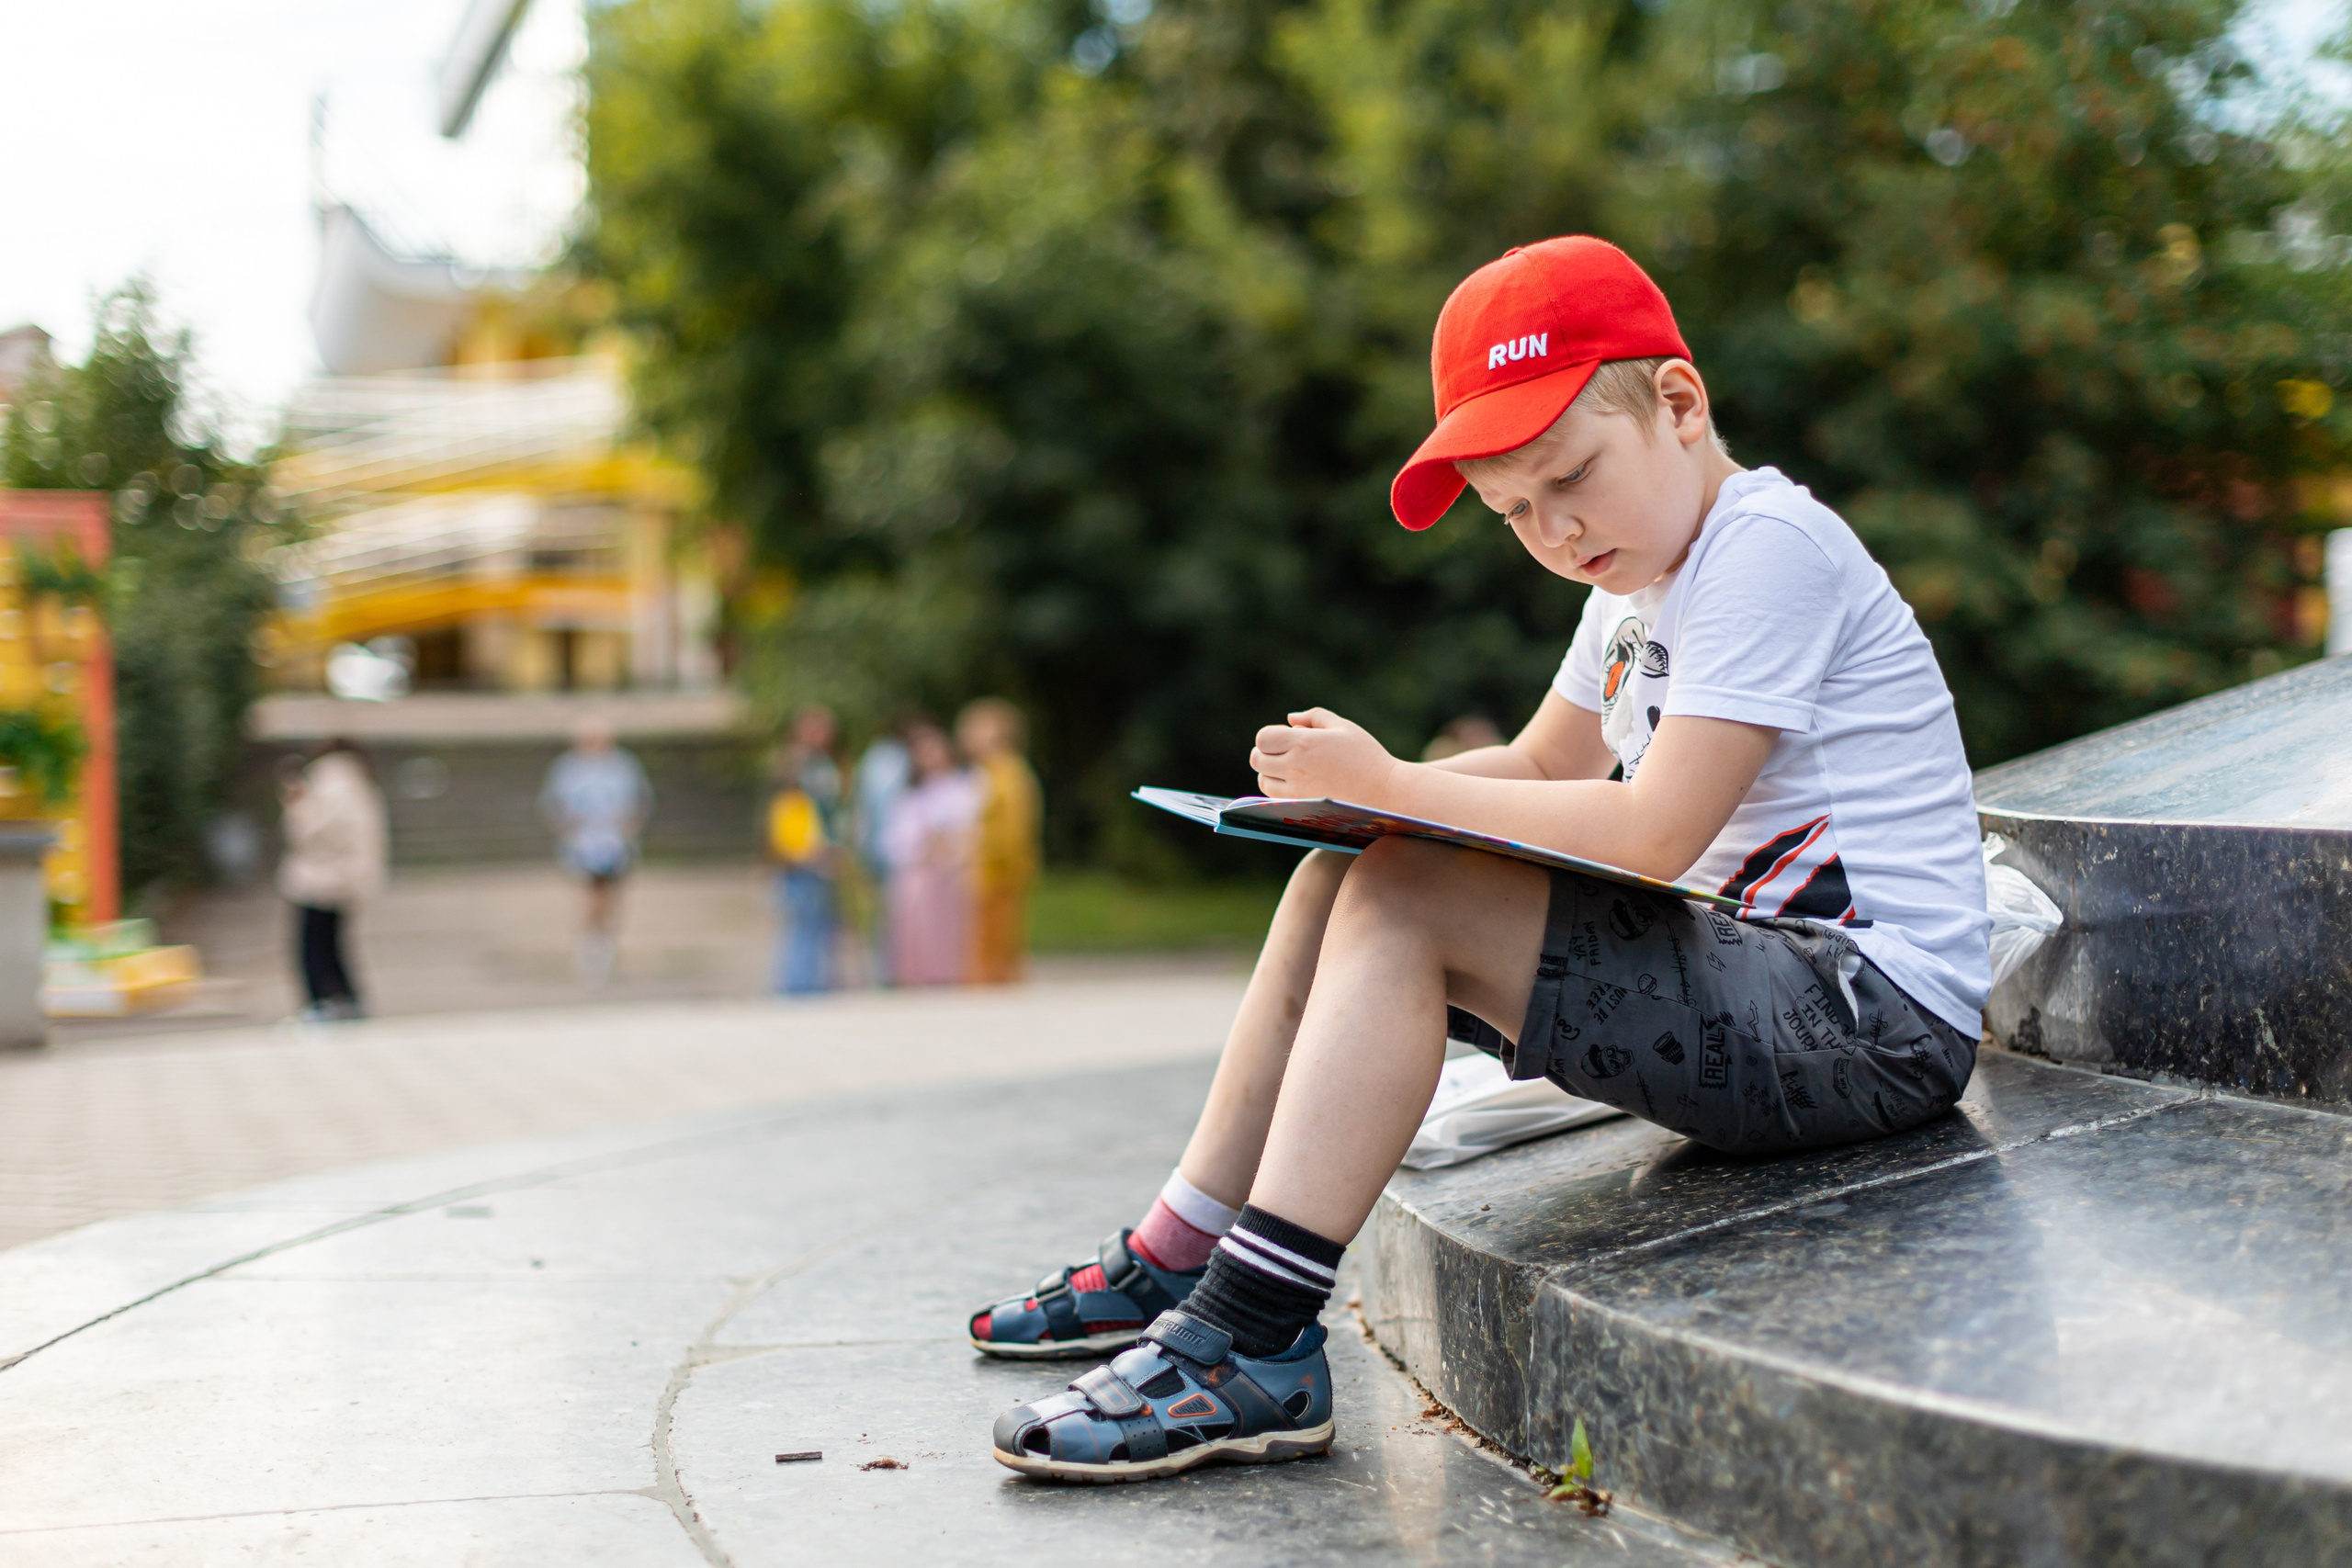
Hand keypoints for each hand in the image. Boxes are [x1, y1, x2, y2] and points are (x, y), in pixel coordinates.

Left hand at [1249, 709, 1397, 801]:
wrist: (1384, 793)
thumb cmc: (1367, 757)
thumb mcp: (1343, 727)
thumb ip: (1314, 717)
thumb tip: (1290, 719)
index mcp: (1304, 743)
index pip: (1263, 738)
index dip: (1271, 736)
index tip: (1286, 738)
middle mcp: (1295, 767)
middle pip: (1257, 759)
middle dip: (1267, 753)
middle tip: (1286, 752)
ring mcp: (1296, 790)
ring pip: (1263, 780)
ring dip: (1270, 773)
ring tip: (1293, 769)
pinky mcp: (1301, 808)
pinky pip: (1274, 798)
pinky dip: (1278, 790)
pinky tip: (1298, 783)